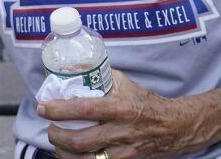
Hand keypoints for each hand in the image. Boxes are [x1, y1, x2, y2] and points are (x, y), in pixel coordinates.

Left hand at [40, 70, 205, 158]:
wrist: (176, 127)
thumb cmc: (147, 103)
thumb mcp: (125, 85)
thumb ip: (101, 78)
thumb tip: (74, 70)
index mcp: (120, 108)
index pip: (84, 109)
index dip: (59, 110)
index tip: (43, 107)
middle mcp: (121, 132)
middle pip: (81, 141)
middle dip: (57, 136)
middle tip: (50, 128)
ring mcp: (124, 151)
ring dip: (65, 153)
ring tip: (58, 144)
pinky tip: (72, 155)